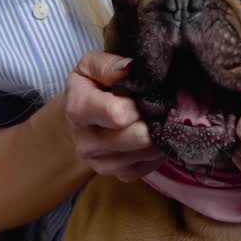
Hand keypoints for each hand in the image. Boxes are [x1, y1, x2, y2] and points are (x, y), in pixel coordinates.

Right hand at [63, 51, 165, 181]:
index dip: (140, 102)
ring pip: (148, 152)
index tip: (147, 93)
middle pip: (139, 137)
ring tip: (158, 118)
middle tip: (162, 105)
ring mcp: (102, 163)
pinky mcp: (120, 175)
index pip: (119, 114)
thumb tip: (131, 68)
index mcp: (78, 110)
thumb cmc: (90, 87)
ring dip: (160, 134)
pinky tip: (154, 134)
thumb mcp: (91, 66)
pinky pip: (150, 166)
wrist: (80, 119)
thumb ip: (109, 65)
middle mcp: (87, 143)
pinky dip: (157, 150)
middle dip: (155, 119)